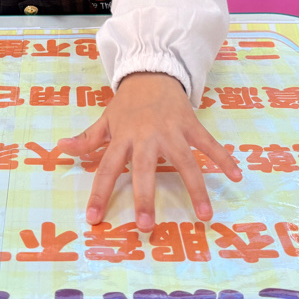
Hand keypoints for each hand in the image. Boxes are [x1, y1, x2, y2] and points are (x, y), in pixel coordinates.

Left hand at [57, 72, 240, 232]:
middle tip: (145, 226)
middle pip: (145, 169)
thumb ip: (88, 139)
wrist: (153, 72)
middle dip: (145, 197)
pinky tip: (237, 176)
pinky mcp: (191, 125)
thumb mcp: (106, 119)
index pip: (107, 168)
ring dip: (196, 188)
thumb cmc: (128, 103)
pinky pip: (209, 145)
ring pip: (184, 162)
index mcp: (123, 137)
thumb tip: (61, 149)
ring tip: (205, 215)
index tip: (93, 219)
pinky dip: (224, 159)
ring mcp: (172, 131)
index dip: (99, 193)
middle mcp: (147, 136)